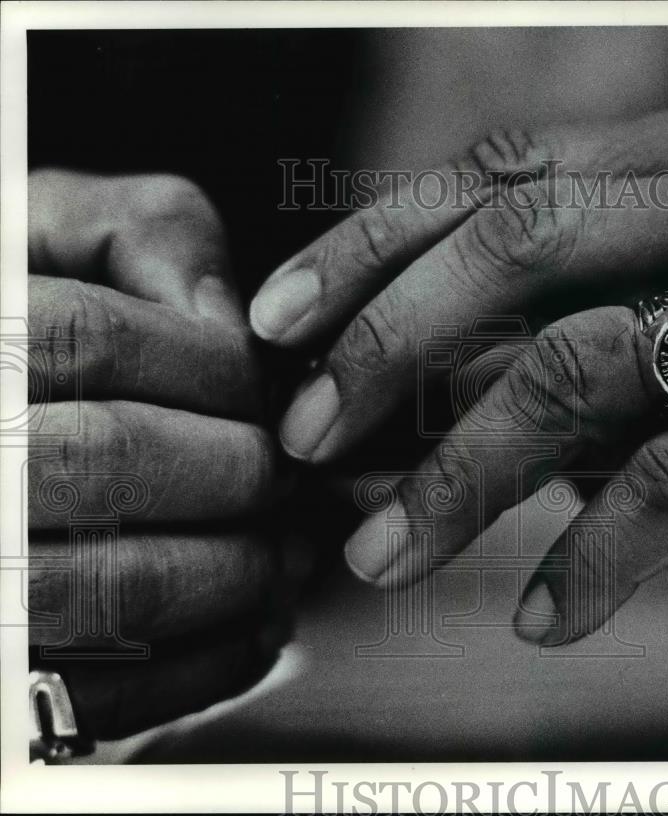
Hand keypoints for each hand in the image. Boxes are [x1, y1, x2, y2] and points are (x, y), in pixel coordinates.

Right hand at [27, 170, 285, 739]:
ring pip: (115, 586)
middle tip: (283, 472)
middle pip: (110, 460)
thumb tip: (224, 313)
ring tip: (283, 549)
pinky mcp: (16, 676)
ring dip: (238, 568)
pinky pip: (108, 693)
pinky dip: (210, 662)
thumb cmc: (28, 326)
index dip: (210, 364)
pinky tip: (251, 622)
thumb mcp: (54, 235)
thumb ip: (138, 233)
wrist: (7, 428)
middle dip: (235, 467)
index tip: (264, 388)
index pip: (91, 342)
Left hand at [252, 111, 667, 688]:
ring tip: (384, 554)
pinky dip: (589, 557)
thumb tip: (357, 404)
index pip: (496, 180)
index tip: (282, 324)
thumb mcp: (630, 358)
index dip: (372, 247)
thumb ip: (519, 353)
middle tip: (309, 438)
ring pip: (581, 366)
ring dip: (460, 474)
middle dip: (391, 344)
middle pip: (523, 246)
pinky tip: (542, 617)